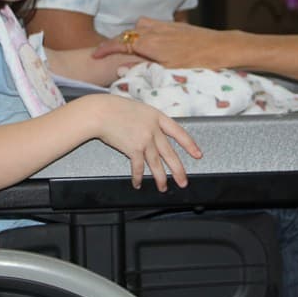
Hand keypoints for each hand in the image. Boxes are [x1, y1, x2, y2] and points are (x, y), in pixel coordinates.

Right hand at [83, 94, 200, 190]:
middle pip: (170, 153)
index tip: (197, 154)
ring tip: (163, 187)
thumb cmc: (114, 108)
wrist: (100, 112)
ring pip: (156, 164)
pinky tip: (138, 183)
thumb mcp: (139, 109)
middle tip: (183, 182)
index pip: (179, 132)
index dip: (189, 145)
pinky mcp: (133, 149)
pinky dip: (138, 177)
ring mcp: (145, 140)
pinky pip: (138, 167)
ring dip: (160, 178)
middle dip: (178, 170)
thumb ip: (148, 121)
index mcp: (157, 117)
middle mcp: (153, 129)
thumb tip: (153, 133)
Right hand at [92, 17, 236, 68]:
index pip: (119, 43)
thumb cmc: (197, 62)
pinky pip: (152, 24)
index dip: (104, 49)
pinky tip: (149, 42)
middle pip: (127, 34)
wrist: (222, 48)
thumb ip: (143, 68)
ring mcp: (165, 25)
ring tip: (128, 49)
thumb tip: (121, 67)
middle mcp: (154, 30)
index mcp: (150, 43)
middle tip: (106, 53)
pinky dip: (144, 32)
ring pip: (139, 26)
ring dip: (131, 36)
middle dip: (115, 43)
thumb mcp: (167, 71)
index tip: (93, 55)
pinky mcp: (174, 25)